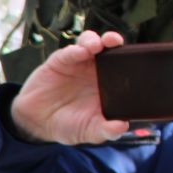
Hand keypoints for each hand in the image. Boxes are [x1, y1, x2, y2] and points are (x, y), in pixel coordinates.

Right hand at [9, 30, 131, 144]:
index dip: (130, 58)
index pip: (123, 64)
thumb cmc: (67, 125)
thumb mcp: (89, 132)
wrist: (36, 124)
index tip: (136, 57)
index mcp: (108, 83)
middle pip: (108, 48)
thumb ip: (105, 130)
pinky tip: (79, 52)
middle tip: (114, 42)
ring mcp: (77, 63)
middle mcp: (95, 70)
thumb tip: (122, 127)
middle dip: (113, 40)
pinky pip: (69, 51)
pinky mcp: (60, 61)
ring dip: (94, 40)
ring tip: (96, 46)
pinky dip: (75, 50)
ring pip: (90, 42)